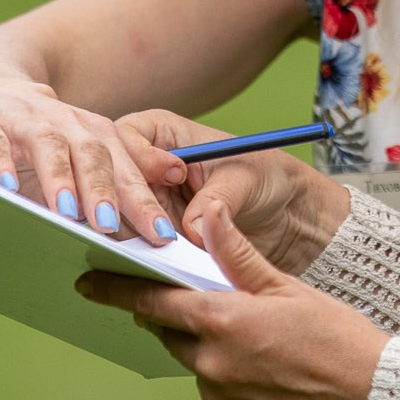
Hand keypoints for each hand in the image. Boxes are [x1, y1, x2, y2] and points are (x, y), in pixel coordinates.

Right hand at [0, 68, 180, 244]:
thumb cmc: (46, 134)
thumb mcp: (89, 151)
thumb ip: (126, 176)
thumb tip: (166, 206)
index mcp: (97, 135)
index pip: (127, 170)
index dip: (145, 202)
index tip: (162, 236)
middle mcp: (67, 126)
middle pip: (92, 157)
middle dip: (104, 192)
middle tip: (113, 227)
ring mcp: (27, 124)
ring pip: (49, 149)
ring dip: (59, 180)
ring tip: (67, 213)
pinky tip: (5, 187)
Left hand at [77, 213, 388, 399]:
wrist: (372, 397)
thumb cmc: (338, 334)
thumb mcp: (288, 286)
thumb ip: (237, 256)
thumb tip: (206, 217)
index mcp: (222, 321)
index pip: (152, 301)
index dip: (117, 290)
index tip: (87, 283)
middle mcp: (212, 364)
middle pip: (170, 332)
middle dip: (175, 314)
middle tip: (196, 299)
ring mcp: (220, 398)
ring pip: (194, 362)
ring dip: (207, 345)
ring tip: (255, 337)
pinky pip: (215, 392)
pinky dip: (226, 376)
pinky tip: (264, 367)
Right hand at [115, 109, 352, 274]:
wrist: (286, 218)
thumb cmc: (267, 179)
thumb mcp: (245, 179)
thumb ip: (215, 200)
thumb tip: (189, 229)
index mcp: (166, 134)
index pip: (128, 135)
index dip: (140, 154)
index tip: (170, 174)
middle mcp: (147, 167)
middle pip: (112, 179)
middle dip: (125, 203)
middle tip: (151, 228)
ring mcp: (147, 203)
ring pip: (118, 217)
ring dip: (130, 234)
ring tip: (152, 250)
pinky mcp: (152, 236)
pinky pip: (136, 245)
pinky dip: (141, 255)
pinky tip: (152, 265)